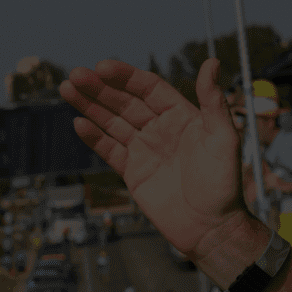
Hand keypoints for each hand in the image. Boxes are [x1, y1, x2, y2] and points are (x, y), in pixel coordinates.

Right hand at [61, 58, 247, 257]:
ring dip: (90, 106)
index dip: (126, 77)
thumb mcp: (224, 138)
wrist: (212, 229)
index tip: (102, 67)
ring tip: (67, 89)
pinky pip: (110, 150)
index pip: (149, 89)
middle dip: (100, 88)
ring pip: (112, 122)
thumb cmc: (224, 184)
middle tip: (75, 75)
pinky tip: (78, 123)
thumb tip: (212, 62)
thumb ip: (213, 101)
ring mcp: (145, 150)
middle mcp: (161, 129)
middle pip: (125, 102)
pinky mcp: (134, 172)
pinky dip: (94, 137)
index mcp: (182, 116)